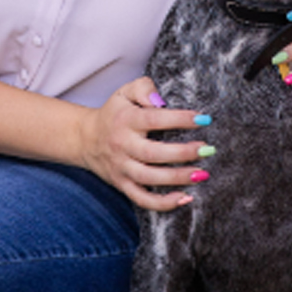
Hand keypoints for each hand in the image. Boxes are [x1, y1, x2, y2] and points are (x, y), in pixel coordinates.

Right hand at [79, 77, 214, 210]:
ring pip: (150, 178)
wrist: (85, 139)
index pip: (154, 119)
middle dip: (182, 153)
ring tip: (202, 174)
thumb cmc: (114, 114)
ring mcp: (122, 168)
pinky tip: (185, 198)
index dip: (179, 119)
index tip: (203, 120)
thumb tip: (160, 101)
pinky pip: (142, 199)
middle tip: (206, 149)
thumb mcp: (124, 92)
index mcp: (126, 120)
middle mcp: (122, 145)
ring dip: (177, 178)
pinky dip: (163, 203)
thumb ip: (143, 88)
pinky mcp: (123, 184)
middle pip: (153, 153)